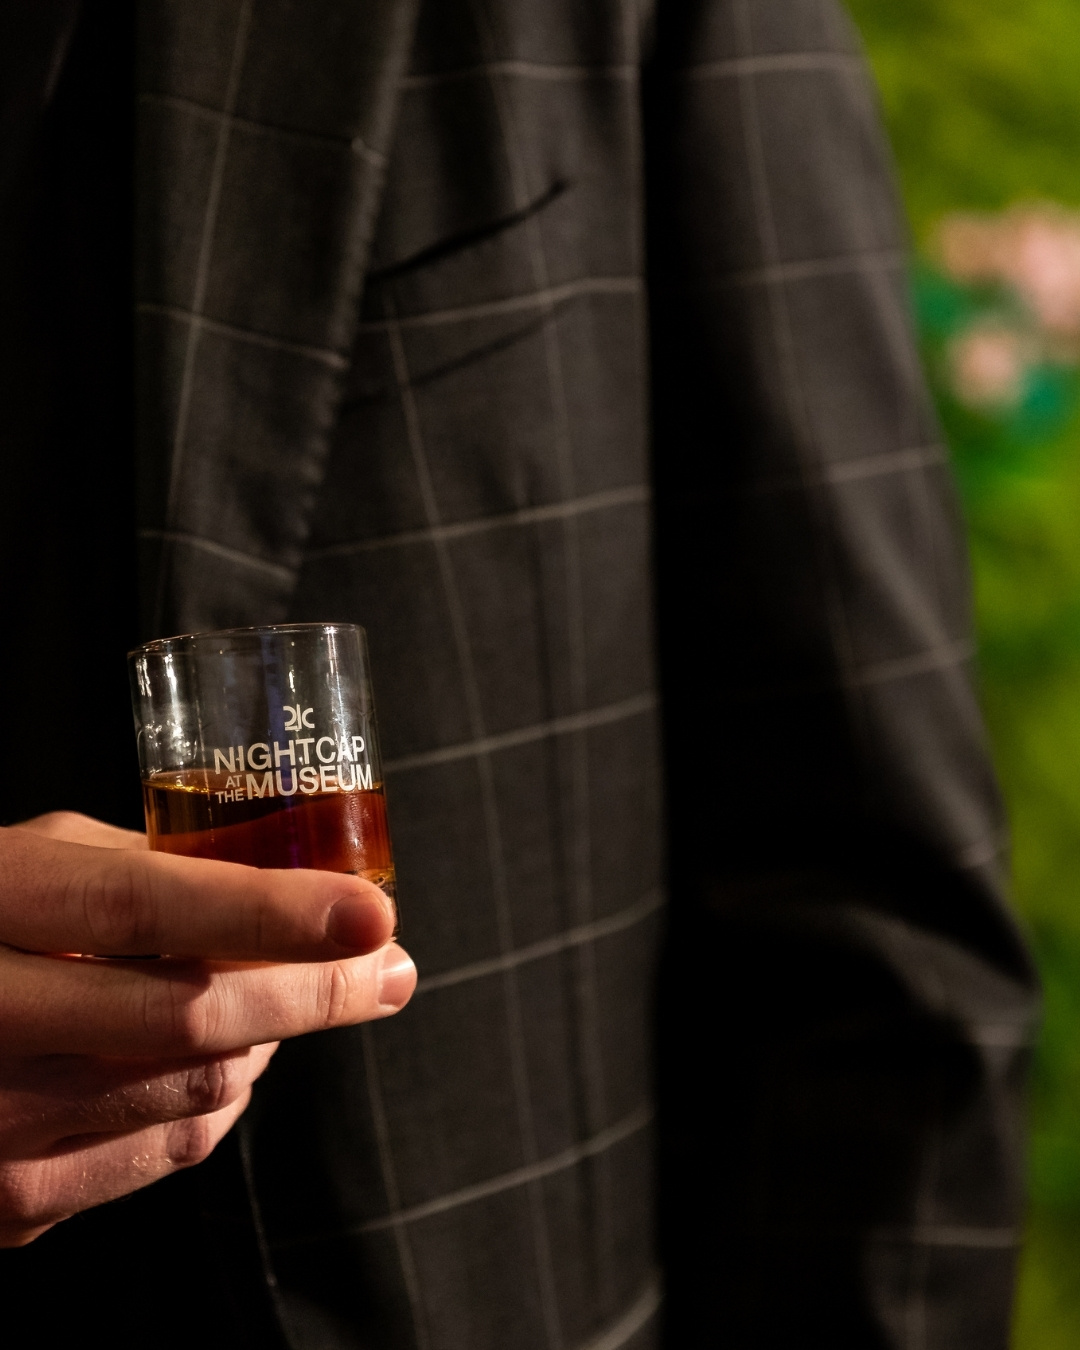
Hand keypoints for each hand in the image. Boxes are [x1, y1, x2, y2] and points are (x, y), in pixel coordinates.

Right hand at [0, 811, 414, 1245]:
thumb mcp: (27, 859)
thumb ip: (138, 868)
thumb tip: (278, 883)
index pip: (145, 906)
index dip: (270, 913)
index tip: (373, 916)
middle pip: (189, 1017)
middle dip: (316, 993)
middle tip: (390, 969)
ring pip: (193, 1091)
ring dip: (273, 1041)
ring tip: (297, 998)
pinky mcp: (8, 1202)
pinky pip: (165, 1151)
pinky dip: (222, 1101)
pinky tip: (231, 1059)